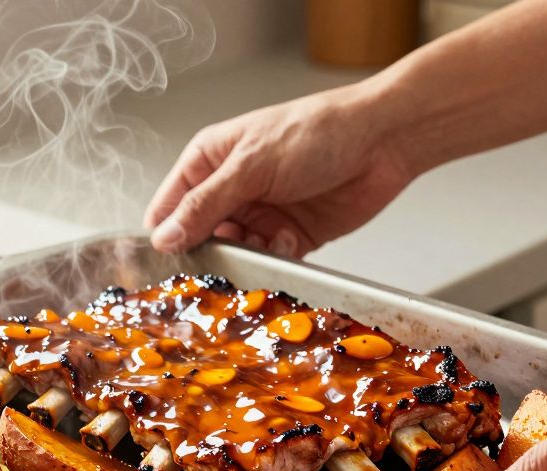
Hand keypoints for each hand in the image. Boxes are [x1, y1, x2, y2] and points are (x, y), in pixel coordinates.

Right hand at [143, 82, 417, 256]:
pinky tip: (288, 240)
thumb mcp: (250, 166)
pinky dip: (274, 259)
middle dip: (209, 252)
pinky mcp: (289, 236)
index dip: (165, 234)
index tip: (167, 261)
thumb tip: (164, 237)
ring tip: (261, 244)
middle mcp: (231, 189)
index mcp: (209, 161)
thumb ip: (205, 205)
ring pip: (234, 254)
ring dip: (245, 257)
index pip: (169, 206)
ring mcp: (260, 214)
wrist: (382, 141)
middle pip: (199, 237)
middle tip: (221, 258)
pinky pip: (267, 261)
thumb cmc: (316, 132)